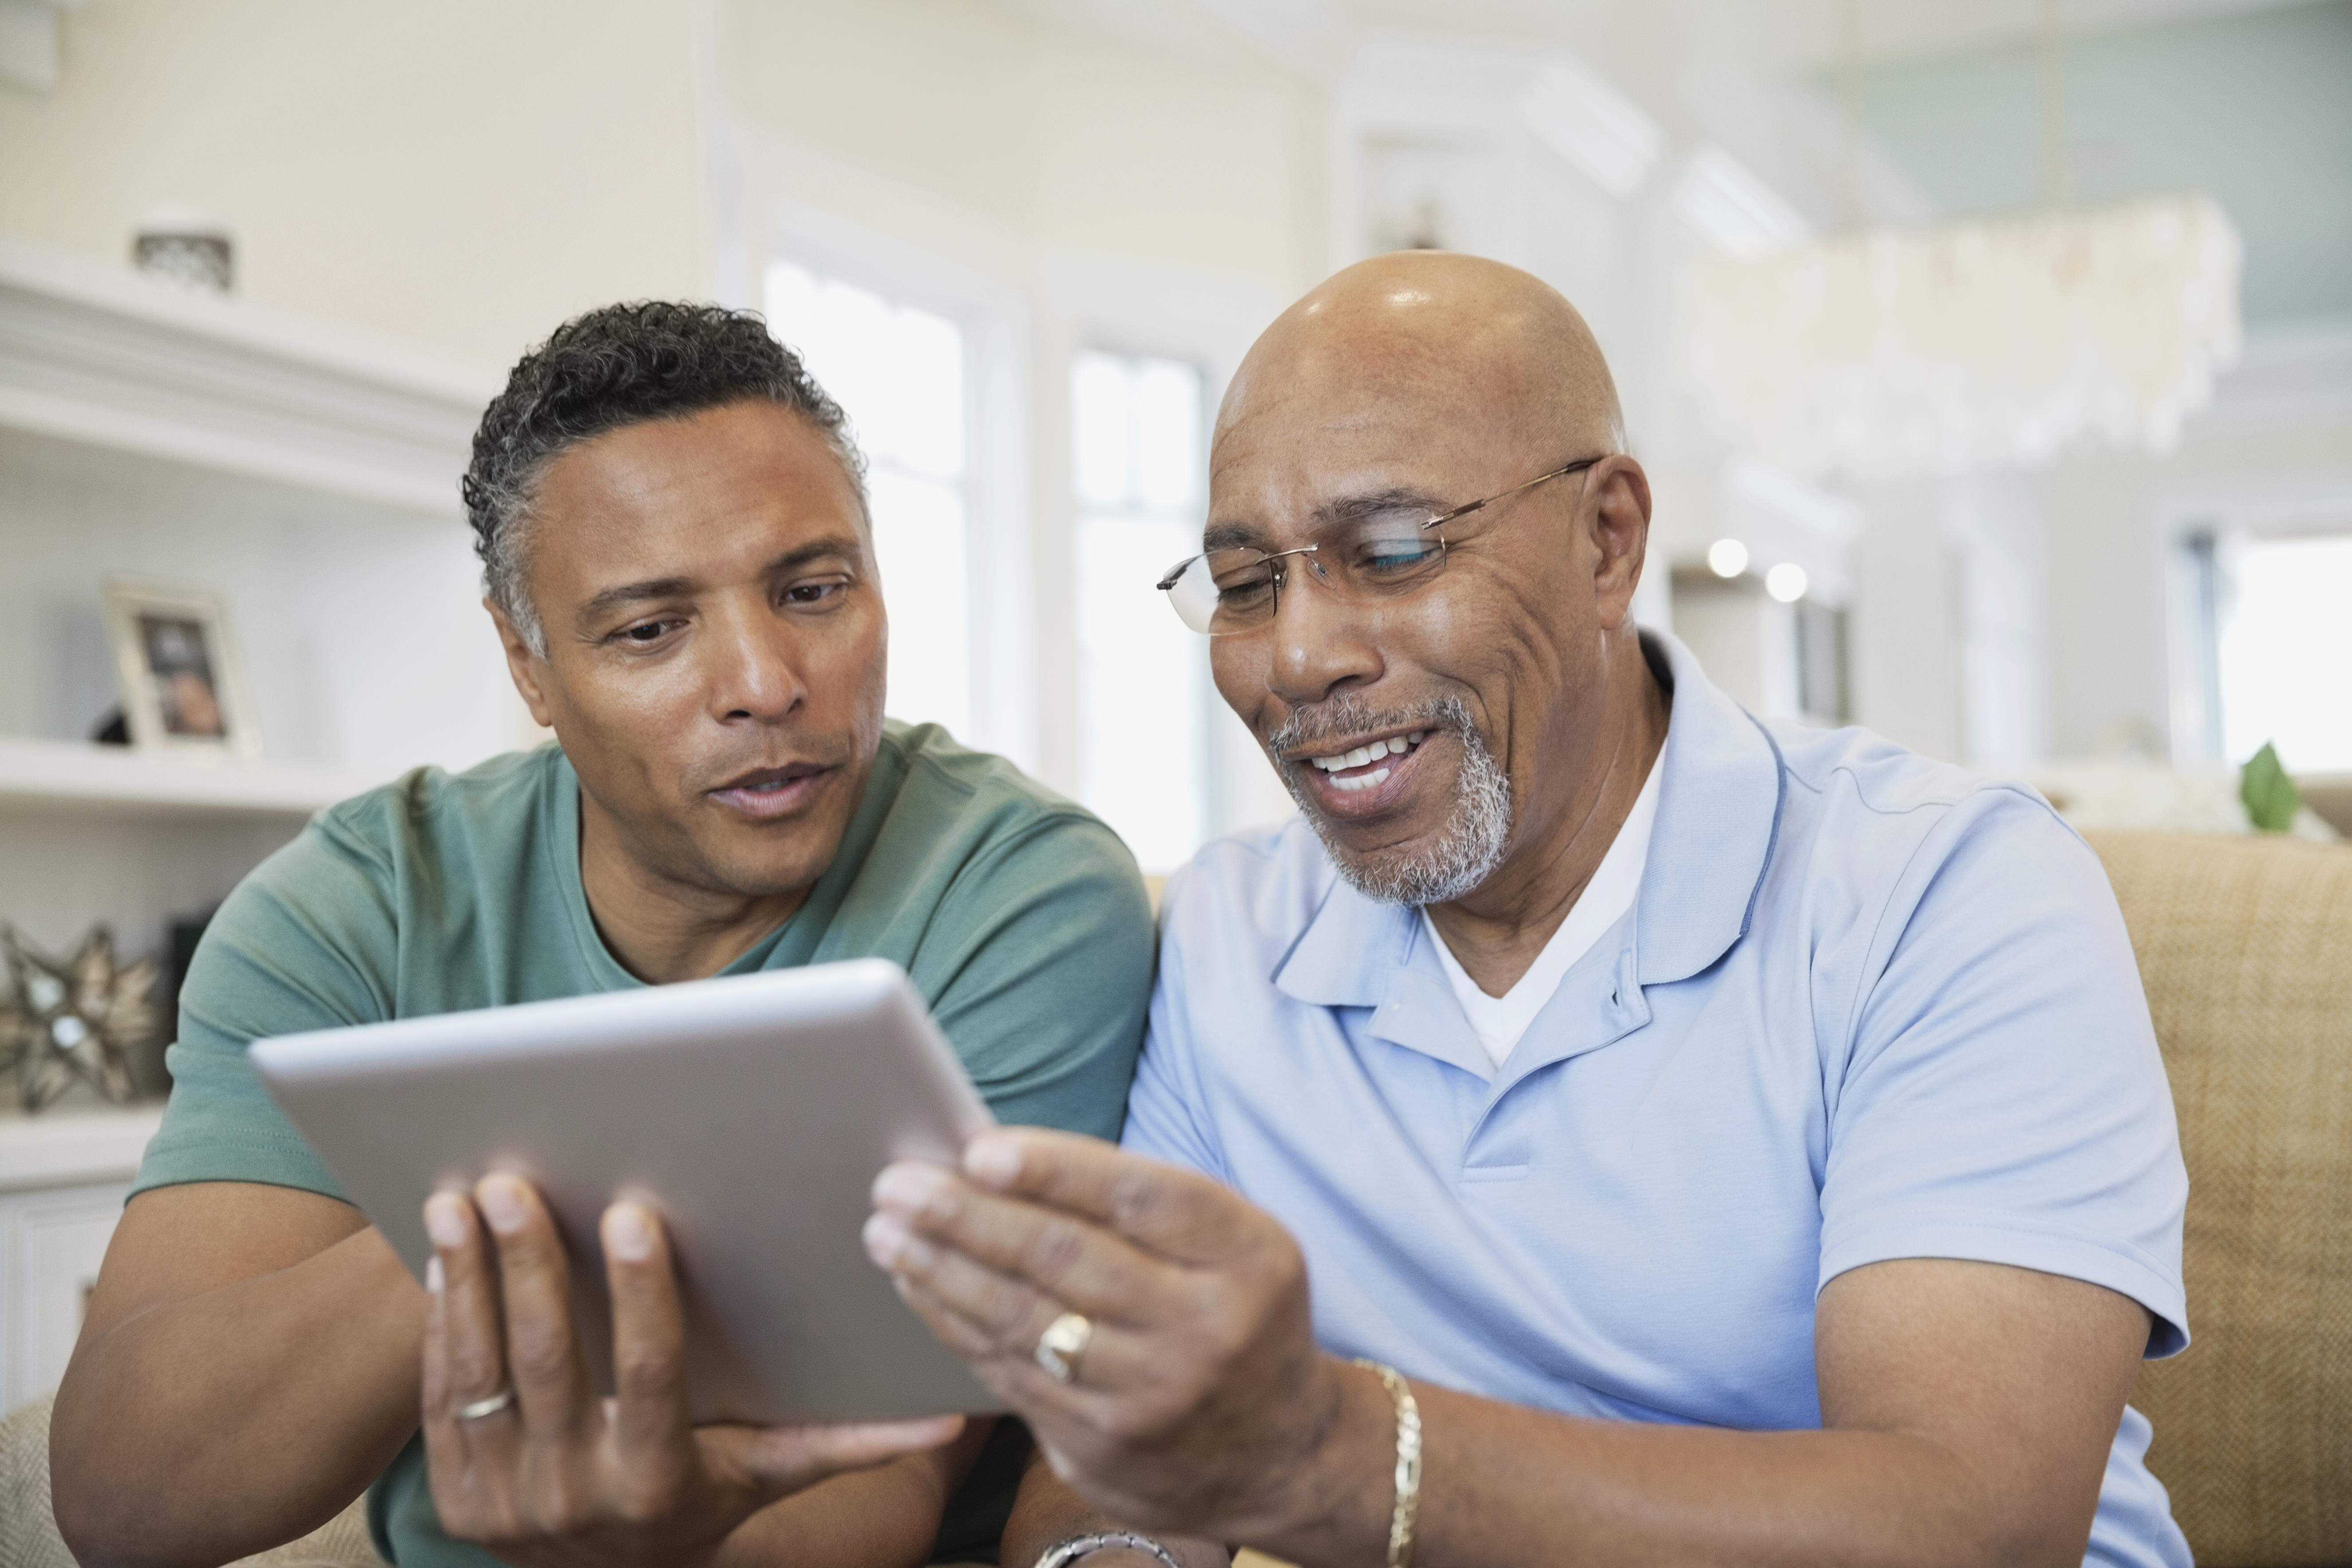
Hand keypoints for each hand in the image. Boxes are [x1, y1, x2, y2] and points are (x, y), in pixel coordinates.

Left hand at [424, 1174, 961, 1567]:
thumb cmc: (702, 1503)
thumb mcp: (768, 1476)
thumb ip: (848, 1441)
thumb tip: (951, 1416)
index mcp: (658, 1482)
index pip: (650, 1375)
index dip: (641, 1296)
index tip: (633, 1214)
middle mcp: (573, 1497)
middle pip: (548, 1362)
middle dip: (531, 1265)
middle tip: (519, 1181)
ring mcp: (501, 1499)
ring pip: (480, 1371)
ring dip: (470, 1277)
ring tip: (463, 1196)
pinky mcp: (451, 1493)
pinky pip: (441, 1393)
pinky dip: (440, 1319)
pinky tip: (441, 1251)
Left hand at [861, 1130, 1383, 1547]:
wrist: (1281, 1455)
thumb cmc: (1236, 1312)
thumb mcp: (1233, 1245)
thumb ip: (1140, 1204)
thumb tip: (1004, 1159)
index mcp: (1247, 1258)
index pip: (1139, 1198)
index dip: (1055, 1169)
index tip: (980, 1151)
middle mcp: (1203, 1330)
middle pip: (1066, 1259)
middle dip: (968, 1217)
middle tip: (897, 1184)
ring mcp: (1148, 1398)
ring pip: (1023, 1322)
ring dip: (940, 1271)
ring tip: (886, 1231)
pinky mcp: (1099, 1449)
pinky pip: (1008, 1374)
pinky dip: (953, 1325)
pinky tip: (918, 1287)